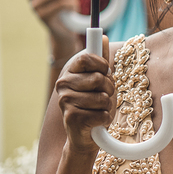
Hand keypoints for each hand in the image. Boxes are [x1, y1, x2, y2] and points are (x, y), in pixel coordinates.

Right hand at [54, 34, 113, 155]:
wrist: (85, 136)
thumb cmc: (94, 106)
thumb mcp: (100, 81)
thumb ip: (101, 61)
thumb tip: (104, 37)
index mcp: (69, 73)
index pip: (86, 58)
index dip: (102, 65)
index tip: (106, 73)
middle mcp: (63, 85)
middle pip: (98, 78)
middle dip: (109, 89)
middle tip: (104, 97)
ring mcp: (66, 102)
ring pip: (102, 98)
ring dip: (107, 106)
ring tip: (99, 110)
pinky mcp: (72, 118)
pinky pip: (102, 114)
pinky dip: (105, 119)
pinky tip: (96, 122)